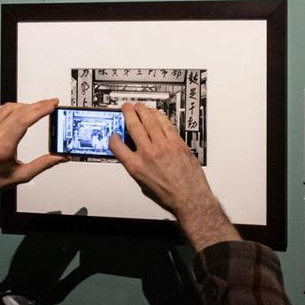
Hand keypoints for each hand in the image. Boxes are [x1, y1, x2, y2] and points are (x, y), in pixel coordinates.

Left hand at [0, 99, 64, 230]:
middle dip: (38, 105)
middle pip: (18, 112)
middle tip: (51, 103)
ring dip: (26, 105)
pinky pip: (0, 110)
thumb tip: (60, 157)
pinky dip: (14, 107)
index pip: (23, 121)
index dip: (39, 110)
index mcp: (3, 148)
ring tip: (39, 107)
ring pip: (9, 108)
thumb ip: (44, 164)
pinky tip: (22, 109)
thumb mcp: (23, 175)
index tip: (51, 105)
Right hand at [109, 103, 239, 250]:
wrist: (190, 198)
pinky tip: (156, 114)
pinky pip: (166, 125)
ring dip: (143, 111)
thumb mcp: (144, 185)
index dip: (113, 138)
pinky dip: (159, 117)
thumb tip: (134, 157)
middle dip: (128, 114)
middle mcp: (148, 154)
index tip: (114, 135)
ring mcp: (163, 146)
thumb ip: (137, 168)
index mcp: (136, 167)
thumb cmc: (169, 196)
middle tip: (126, 108)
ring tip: (139, 106)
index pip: (117, 146)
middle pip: (133, 126)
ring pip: (150, 121)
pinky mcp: (177, 143)